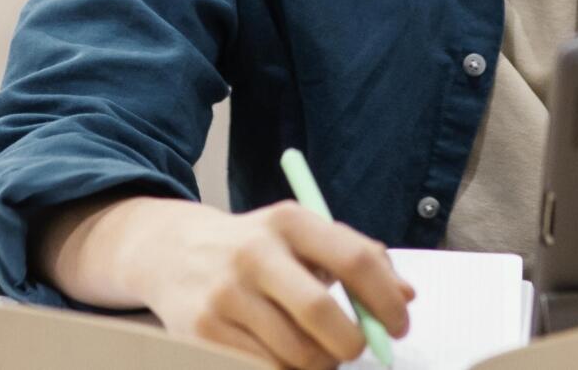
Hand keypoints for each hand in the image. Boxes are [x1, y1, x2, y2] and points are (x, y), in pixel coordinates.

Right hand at [53, 196, 412, 368]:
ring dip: (320, 364)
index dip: (386, 300)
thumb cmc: (258, 248)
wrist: (172, 251)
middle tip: (356, 348)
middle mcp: (255, 253)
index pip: (355, 260)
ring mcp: (226, 295)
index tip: (399, 325)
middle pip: (323, 315)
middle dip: (352, 344)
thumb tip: (406, 297)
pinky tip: (282, 355)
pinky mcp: (204, 333)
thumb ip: (358, 258)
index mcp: (289, 221)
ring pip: (296, 355)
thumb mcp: (303, 236)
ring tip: (316, 350)